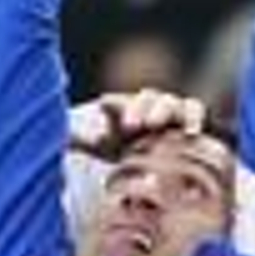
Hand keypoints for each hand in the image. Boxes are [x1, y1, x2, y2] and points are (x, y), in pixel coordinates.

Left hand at [69, 87, 206, 157]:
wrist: (151, 157)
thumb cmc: (122, 148)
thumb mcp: (100, 145)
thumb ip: (81, 138)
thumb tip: (60, 132)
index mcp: (125, 108)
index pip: (118, 102)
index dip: (115, 107)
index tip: (107, 115)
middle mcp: (148, 105)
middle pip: (147, 98)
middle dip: (141, 109)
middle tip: (133, 125)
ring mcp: (171, 110)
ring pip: (171, 102)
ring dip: (165, 111)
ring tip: (156, 123)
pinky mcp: (189, 120)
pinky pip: (194, 111)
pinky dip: (193, 118)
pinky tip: (191, 132)